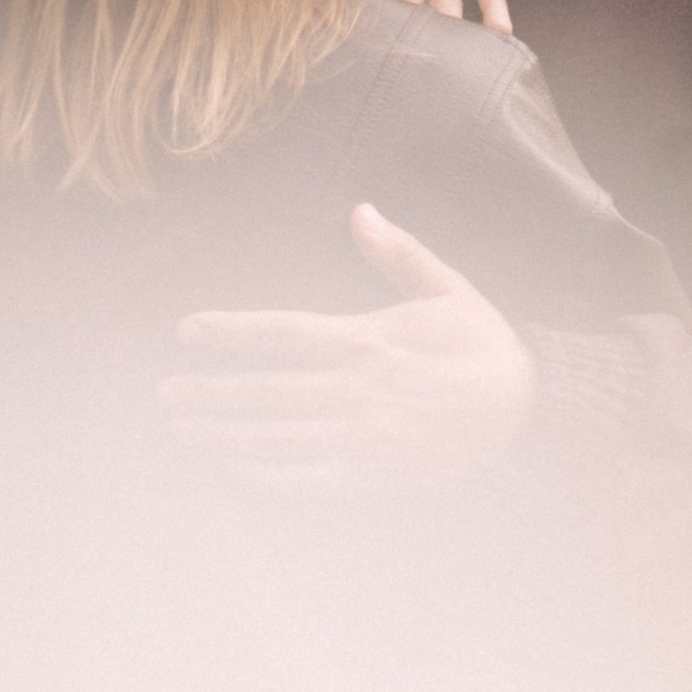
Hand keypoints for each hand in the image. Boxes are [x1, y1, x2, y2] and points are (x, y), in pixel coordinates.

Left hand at [158, 202, 536, 494]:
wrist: (528, 413)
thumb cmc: (482, 344)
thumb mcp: (446, 287)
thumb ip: (397, 252)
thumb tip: (360, 210)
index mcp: (363, 340)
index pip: (279, 333)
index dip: (228, 332)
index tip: (185, 332)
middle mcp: (352, 391)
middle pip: (262, 391)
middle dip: (206, 393)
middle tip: (164, 393)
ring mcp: (359, 438)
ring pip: (273, 438)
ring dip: (220, 435)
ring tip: (182, 429)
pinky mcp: (371, 476)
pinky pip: (303, 481)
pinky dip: (261, 477)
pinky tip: (230, 468)